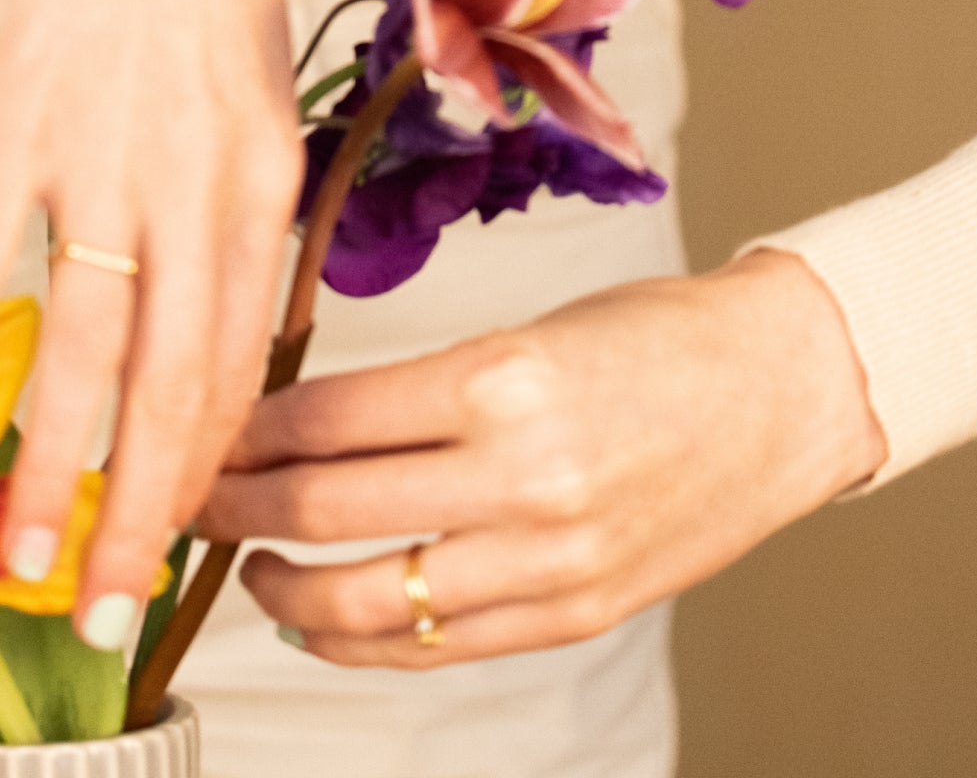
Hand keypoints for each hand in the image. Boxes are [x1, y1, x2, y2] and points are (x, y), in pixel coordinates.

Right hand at [0, 0, 298, 648]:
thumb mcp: (242, 71)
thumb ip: (225, 188)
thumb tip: (200, 297)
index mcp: (264, 167)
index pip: (243, 359)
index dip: (208, 469)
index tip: (180, 555)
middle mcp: (201, 171)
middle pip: (175, 381)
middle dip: (143, 512)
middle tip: (108, 617)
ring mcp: (109, 141)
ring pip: (81, 343)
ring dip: (46, 464)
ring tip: (20, 558)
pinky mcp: (23, 102)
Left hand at [197, 249, 885, 664]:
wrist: (789, 390)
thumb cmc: (664, 339)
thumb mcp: (536, 330)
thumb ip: (424, 388)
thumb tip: (293, 430)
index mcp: (507, 376)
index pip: (323, 418)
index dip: (240, 430)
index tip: (200, 429)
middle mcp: (521, 473)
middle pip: (320, 506)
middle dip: (231, 506)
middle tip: (187, 496)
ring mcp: (546, 557)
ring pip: (359, 598)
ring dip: (279, 588)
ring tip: (251, 568)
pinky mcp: (570, 613)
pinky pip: (426, 647)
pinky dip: (354, 640)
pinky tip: (322, 617)